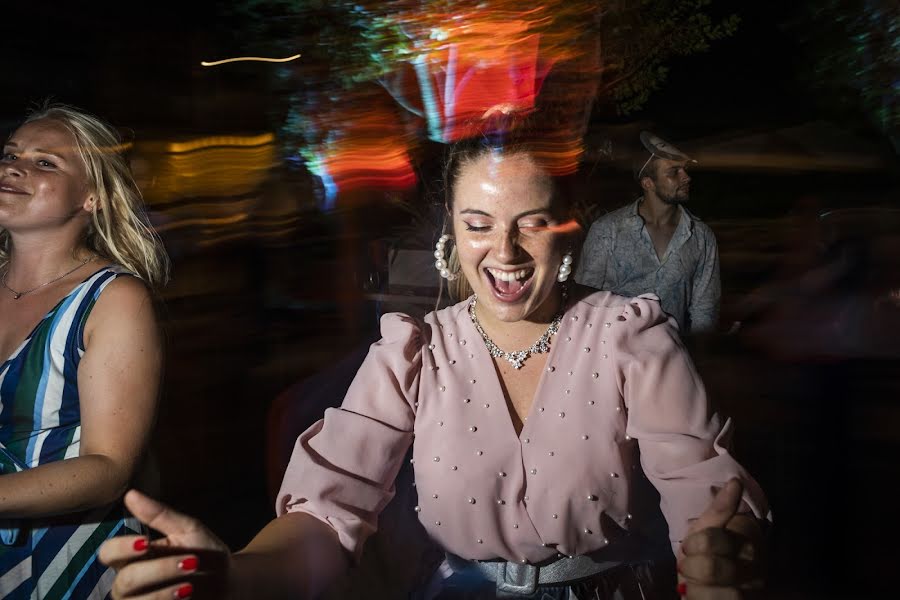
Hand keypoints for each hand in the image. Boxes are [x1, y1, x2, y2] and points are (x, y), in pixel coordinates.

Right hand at [99, 489, 230, 598]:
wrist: (228, 581)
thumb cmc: (205, 552)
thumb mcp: (188, 530)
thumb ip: (160, 515)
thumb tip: (131, 494)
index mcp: (134, 556)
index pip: (108, 553)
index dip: (120, 548)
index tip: (146, 542)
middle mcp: (130, 580)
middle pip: (124, 580)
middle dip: (158, 571)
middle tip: (191, 562)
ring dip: (163, 593)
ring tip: (190, 585)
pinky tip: (186, 595)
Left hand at [677, 479, 764, 598]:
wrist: (721, 581)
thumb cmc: (711, 549)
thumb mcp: (709, 528)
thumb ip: (719, 510)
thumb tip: (735, 482)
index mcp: (747, 546)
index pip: (711, 541)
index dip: (694, 545)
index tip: (689, 547)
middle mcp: (754, 573)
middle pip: (713, 570)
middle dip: (692, 568)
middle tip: (688, 569)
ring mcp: (750, 594)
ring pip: (720, 596)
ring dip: (697, 592)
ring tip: (694, 586)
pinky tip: (698, 598)